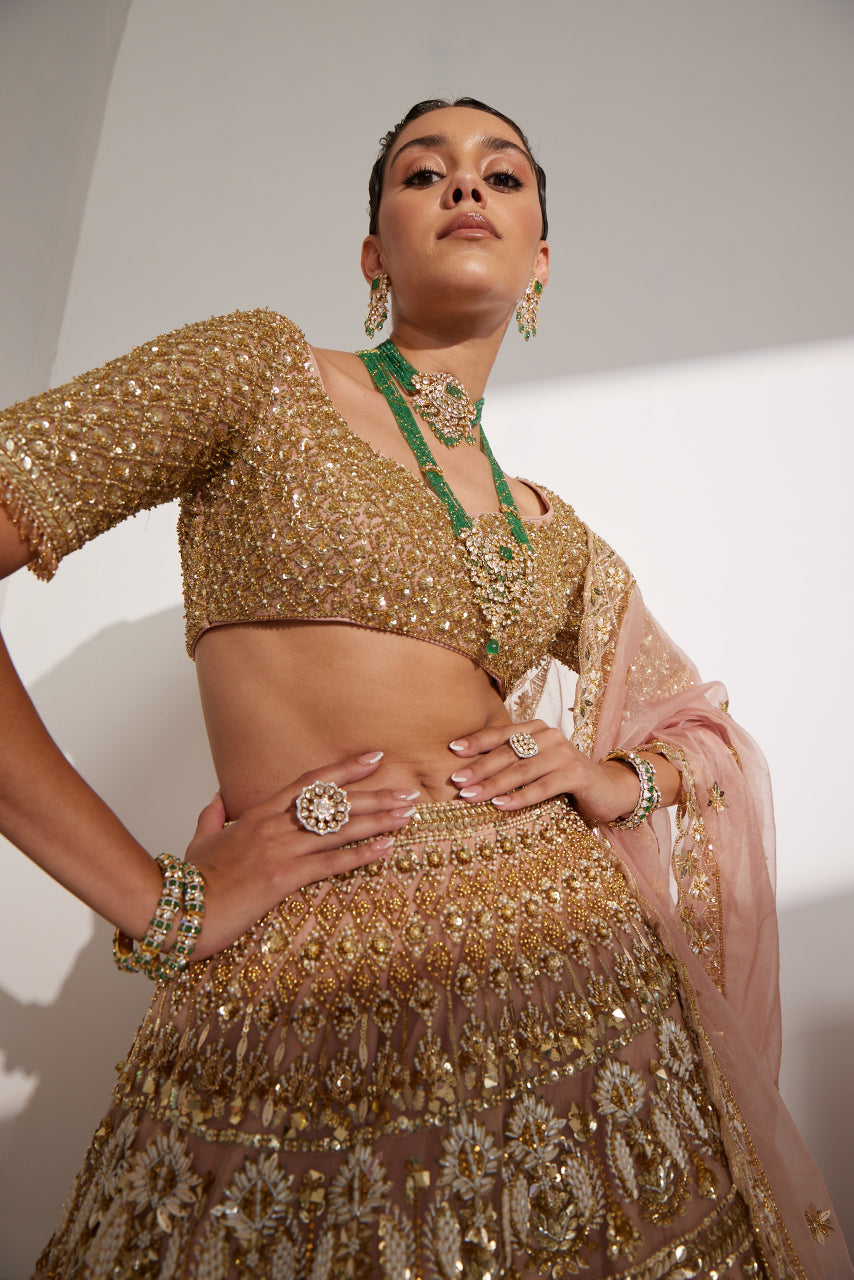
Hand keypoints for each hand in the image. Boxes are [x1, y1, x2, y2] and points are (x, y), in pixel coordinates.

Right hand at [182, 751, 416, 957]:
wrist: (174, 907)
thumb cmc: (191, 878)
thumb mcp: (200, 840)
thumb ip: (212, 816)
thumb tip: (216, 799)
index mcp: (258, 814)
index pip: (310, 781)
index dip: (345, 768)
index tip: (374, 757)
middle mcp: (274, 825)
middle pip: (335, 803)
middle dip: (376, 795)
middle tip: (409, 792)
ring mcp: (279, 850)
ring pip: (339, 829)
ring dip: (379, 820)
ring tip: (408, 815)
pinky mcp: (281, 878)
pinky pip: (330, 863)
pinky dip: (361, 854)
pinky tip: (386, 849)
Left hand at [448, 721, 643, 825]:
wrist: (607, 788)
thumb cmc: (562, 777)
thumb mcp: (535, 765)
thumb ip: (511, 762)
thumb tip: (468, 772)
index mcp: (536, 729)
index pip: (501, 734)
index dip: (477, 742)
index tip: (452, 751)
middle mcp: (549, 736)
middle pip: (508, 753)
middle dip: (479, 768)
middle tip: (456, 781)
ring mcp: (564, 754)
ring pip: (521, 770)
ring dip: (494, 784)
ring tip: (470, 796)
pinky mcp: (576, 774)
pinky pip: (542, 787)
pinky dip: (520, 797)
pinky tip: (501, 806)